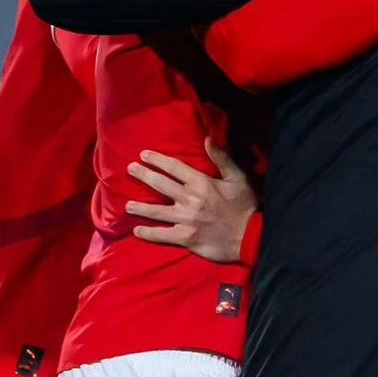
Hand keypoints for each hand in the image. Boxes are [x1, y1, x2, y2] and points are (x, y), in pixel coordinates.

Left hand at [123, 149, 257, 263]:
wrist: (250, 236)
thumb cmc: (244, 206)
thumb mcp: (237, 178)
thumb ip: (222, 158)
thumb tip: (208, 139)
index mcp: (201, 183)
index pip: (174, 167)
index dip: (157, 160)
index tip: (144, 155)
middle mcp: (190, 200)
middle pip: (160, 185)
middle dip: (143, 175)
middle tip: (130, 169)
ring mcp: (186, 220)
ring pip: (156, 211)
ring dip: (140, 207)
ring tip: (127, 205)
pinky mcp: (186, 237)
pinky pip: (162, 235)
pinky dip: (148, 233)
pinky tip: (136, 231)